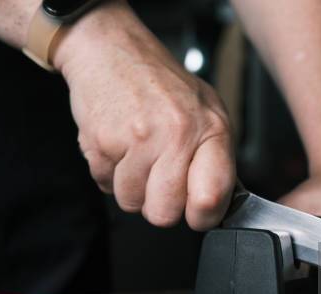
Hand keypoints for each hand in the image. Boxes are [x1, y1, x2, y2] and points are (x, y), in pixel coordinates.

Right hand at [53, 0, 234, 229]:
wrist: (112, 50)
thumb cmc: (162, 84)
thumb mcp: (207, 111)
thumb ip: (215, 157)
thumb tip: (217, 202)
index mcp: (211, 130)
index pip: (211, 198)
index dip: (202, 216)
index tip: (195, 211)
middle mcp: (177, 135)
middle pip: (165, 213)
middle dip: (159, 204)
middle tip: (160, 178)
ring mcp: (138, 139)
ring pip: (132, 203)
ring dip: (132, 187)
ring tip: (138, 155)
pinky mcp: (103, 142)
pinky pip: (105, 185)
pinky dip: (109, 173)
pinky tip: (119, 146)